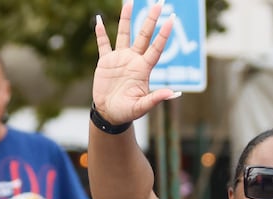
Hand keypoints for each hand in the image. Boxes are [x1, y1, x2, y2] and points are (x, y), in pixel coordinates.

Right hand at [92, 2, 178, 126]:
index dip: (163, 34)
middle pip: (144, 35)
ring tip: (129, 2)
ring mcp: (120, 59)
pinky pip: (103, 44)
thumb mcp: (142, 107)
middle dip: (151, 19)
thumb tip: (173, 93)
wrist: (110, 114)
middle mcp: (133, 60)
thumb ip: (156, 99)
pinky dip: (100, 33)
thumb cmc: (127, 112)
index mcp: (143, 69)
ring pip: (124, 34)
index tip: (171, 19)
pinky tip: (99, 20)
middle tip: (159, 3)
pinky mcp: (106, 62)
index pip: (156, 47)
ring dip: (126, 19)